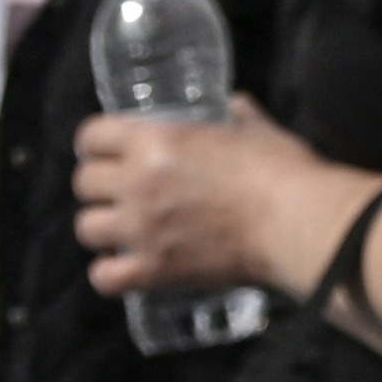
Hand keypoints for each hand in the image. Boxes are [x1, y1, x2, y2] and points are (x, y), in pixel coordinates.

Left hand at [75, 107, 351, 306]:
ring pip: (86, 228)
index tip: (104, 152)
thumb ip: (242, 116)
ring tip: (122, 231)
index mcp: (157, 141)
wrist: (299, 223)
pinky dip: (110, 274)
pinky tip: (124, 268)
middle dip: (98, 186)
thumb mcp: (260, 131)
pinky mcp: (154, 268)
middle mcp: (138, 182)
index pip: (91, 136)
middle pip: (82, 182)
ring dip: (102, 228)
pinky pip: (105, 276)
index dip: (95, 144)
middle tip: (119, 192)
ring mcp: (141, 228)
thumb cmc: (284, 174)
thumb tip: (237, 105)